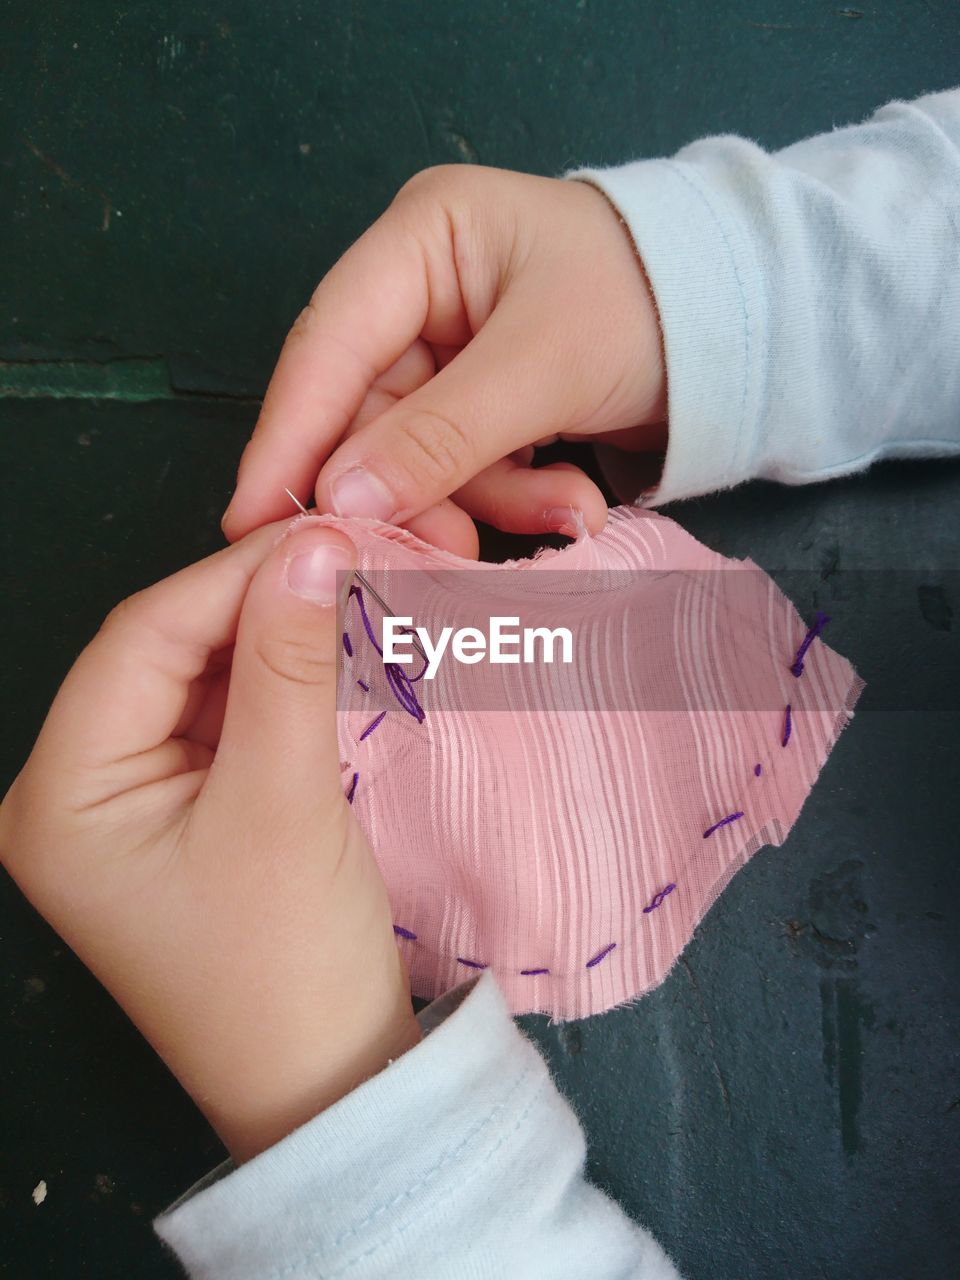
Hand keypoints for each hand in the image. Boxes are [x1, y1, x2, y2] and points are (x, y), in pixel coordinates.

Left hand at [0, 518, 419, 1162]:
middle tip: (346, 558)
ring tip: (350, 596)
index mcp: (61, 795)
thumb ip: (293, 664)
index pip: (141, 640)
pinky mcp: (189, 811)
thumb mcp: (284, 803)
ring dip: (274, 638)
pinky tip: (331, 652)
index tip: (324, 535)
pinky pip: (230, 718)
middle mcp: (79, 791)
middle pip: (167, 654)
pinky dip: (280, 683)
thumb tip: (314, 544)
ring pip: (204, 679)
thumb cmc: (284, 965)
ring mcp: (136, 801)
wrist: (330, 1083)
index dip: (233, 577)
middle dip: (255, 604)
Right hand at [222, 165, 666, 551]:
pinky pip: (467, 467)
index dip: (288, 435)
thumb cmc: (649, 303)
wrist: (743, 321)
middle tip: (439, 555)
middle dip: (415, 490)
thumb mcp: (543, 364)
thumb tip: (342, 501)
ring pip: (421, 455)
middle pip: (370, 414)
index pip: (327, 346)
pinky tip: (574, 507)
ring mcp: (453, 351)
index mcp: (420, 241)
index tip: (250, 520)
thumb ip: (441, 434)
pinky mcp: (484, 401)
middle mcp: (422, 292)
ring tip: (566, 515)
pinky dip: (513, 498)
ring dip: (485, 502)